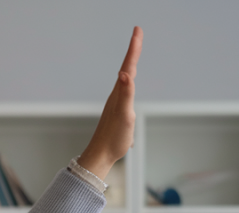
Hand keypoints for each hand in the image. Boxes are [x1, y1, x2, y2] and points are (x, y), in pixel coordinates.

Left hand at [78, 26, 142, 179]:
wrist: (100, 156)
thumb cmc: (113, 139)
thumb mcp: (124, 116)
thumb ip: (126, 94)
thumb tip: (125, 74)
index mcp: (119, 94)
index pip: (128, 66)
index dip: (134, 48)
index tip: (137, 30)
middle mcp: (116, 96)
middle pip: (127, 67)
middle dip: (133, 50)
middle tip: (138, 34)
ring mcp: (116, 103)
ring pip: (125, 78)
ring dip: (130, 63)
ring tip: (134, 52)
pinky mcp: (117, 111)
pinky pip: (125, 90)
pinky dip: (129, 80)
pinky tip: (128, 82)